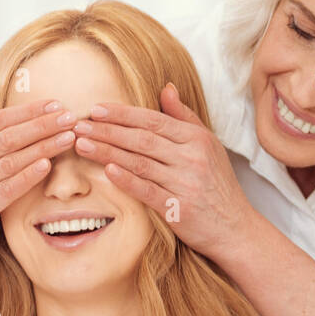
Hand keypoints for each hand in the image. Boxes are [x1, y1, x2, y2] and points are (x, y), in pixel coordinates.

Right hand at [0, 78, 79, 260]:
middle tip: (71, 118)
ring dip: (43, 148)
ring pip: (12, 161)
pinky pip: (8, 189)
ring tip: (68, 138)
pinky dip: (28, 176)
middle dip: (43, 126)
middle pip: (8, 137)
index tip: (56, 105)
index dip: (29, 111)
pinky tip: (47, 166)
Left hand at [71, 82, 250, 260]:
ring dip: (108, 152)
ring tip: (82, 144)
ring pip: (140, 162)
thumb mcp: (208, 145)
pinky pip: (147, 191)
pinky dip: (127, 180)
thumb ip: (185, 117)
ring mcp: (185, 183)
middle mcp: (191, 157)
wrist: (234, 227)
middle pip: (142, 139)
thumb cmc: (217, 185)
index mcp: (196, 139)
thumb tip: (166, 88)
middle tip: (79, 125)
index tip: (96, 110)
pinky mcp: (178, 209)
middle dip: (107, 130)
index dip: (123, 114)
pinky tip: (107, 171)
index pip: (153, 120)